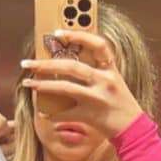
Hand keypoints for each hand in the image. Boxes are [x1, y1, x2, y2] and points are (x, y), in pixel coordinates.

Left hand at [19, 28, 143, 138]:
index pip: (98, 44)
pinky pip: (66, 112)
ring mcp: (97, 99)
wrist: (133, 128)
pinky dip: (52, 112)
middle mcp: (105, 81)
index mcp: (111, 70)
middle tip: (27, 62)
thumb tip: (63, 62)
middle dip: (46, 64)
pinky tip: (42, 111)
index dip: (78, 35)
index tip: (57, 32)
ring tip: (28, 82)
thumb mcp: (112, 81)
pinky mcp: (90, 115)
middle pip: (72, 67)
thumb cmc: (119, 102)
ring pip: (65, 88)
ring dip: (43, 85)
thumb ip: (95, 71)